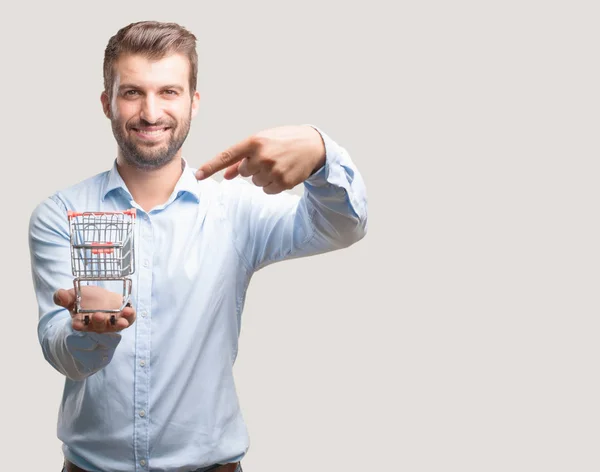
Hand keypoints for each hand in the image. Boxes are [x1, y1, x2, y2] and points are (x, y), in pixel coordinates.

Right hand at [53, 286, 135, 332]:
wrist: (103, 300)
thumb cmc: (87, 299)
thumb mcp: (73, 296)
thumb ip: (64, 297)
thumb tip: (59, 294)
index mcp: (83, 321)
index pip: (79, 325)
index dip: (79, 324)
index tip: (77, 323)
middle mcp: (97, 325)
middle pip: (98, 326)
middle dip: (98, 322)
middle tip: (98, 316)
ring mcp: (111, 323)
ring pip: (114, 326)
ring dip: (117, 324)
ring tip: (121, 321)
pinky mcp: (124, 319)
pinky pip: (128, 319)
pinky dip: (129, 316)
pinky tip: (129, 310)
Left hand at [195, 125, 325, 193]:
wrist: (312, 146)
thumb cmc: (283, 141)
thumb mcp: (262, 142)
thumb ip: (242, 158)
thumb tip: (226, 176)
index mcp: (254, 142)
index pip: (227, 156)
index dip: (211, 167)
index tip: (198, 176)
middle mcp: (262, 156)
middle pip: (242, 172)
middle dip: (251, 167)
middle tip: (268, 158)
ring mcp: (272, 170)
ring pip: (255, 182)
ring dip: (263, 176)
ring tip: (278, 164)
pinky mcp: (282, 182)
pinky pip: (266, 190)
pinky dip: (272, 185)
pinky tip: (283, 173)